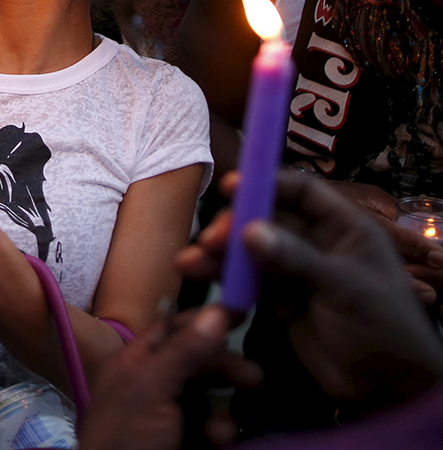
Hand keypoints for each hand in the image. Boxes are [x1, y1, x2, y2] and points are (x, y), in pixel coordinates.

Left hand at [80, 305, 259, 449]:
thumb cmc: (127, 435)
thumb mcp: (151, 387)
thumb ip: (184, 350)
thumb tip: (219, 310)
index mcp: (133, 362)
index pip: (171, 327)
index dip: (204, 318)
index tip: (243, 311)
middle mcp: (151, 383)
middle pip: (196, 362)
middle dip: (225, 368)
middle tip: (256, 378)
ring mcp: (168, 415)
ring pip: (209, 397)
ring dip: (223, 409)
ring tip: (223, 428)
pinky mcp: (185, 440)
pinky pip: (211, 426)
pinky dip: (219, 431)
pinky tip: (220, 441)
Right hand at [177, 171, 442, 411]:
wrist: (386, 389)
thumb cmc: (382, 327)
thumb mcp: (344, 287)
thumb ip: (295, 258)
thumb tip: (248, 231)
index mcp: (344, 229)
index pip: (303, 193)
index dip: (268, 184)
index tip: (232, 186)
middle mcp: (316, 244)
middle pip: (267, 221)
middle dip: (234, 227)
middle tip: (209, 240)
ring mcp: (296, 273)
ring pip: (251, 253)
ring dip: (220, 256)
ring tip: (188, 264)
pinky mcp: (279, 301)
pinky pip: (247, 283)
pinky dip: (224, 281)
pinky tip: (201, 282)